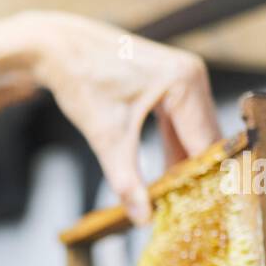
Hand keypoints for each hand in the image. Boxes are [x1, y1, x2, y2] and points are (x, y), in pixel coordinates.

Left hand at [15, 10, 220, 224]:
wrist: (58, 47)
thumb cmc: (81, 81)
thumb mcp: (106, 136)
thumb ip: (126, 180)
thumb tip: (142, 218)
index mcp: (184, 83)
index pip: (206, 142)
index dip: (207, 180)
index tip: (208, 211)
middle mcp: (192, 75)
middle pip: (205, 138)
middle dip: (198, 175)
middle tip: (194, 214)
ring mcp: (183, 76)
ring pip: (194, 132)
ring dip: (186, 164)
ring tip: (181, 203)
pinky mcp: (170, 81)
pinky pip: (181, 122)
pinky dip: (174, 148)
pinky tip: (167, 178)